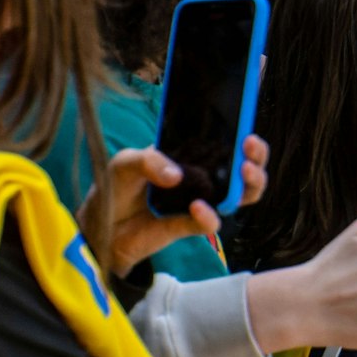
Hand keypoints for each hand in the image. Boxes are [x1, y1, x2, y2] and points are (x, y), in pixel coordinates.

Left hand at [82, 139, 269, 275]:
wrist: (99, 227)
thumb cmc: (115, 187)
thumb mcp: (125, 163)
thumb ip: (148, 160)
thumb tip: (177, 175)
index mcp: (189, 155)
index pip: (223, 142)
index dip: (241, 133)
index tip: (247, 129)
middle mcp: (202, 178)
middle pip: (243, 168)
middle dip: (257, 157)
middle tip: (251, 146)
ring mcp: (200, 202)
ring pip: (240, 195)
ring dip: (249, 185)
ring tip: (244, 173)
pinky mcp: (190, 226)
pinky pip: (210, 223)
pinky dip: (209, 217)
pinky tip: (198, 207)